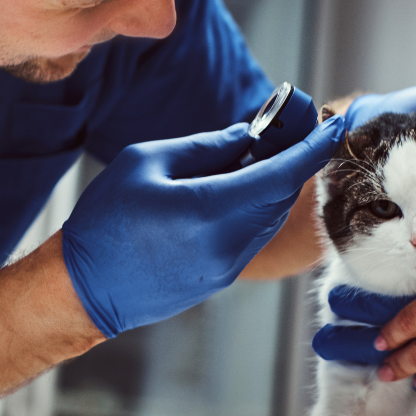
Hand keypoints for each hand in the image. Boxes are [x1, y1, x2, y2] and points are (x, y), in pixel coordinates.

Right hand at [61, 116, 348, 337]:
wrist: (82, 290)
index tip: (334, 125)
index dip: (312, 148)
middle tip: (297, 130)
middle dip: (295, 161)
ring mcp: (227, 266)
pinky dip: (256, 207)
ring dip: (275, 185)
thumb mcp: (145, 163)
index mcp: (209, 210)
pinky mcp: (221, 279)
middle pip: (280, 195)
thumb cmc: (103, 221)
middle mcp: (227, 243)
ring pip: (268, 217)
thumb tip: (247, 138)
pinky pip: (251, 234)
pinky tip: (240, 188)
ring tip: (264, 154)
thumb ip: (204, 147)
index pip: (281, 175)